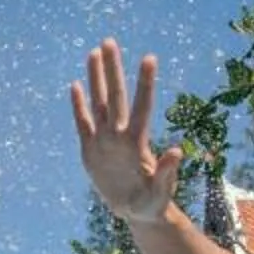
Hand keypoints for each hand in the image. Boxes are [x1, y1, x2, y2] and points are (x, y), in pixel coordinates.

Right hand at [68, 39, 186, 222]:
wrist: (136, 211)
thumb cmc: (152, 202)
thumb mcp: (160, 192)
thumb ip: (168, 172)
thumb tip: (178, 151)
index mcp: (137, 143)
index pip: (141, 106)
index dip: (144, 83)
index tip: (148, 58)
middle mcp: (120, 135)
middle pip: (115, 96)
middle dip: (112, 69)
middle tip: (109, 42)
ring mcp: (104, 140)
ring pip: (99, 102)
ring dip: (96, 78)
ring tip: (94, 52)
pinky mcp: (90, 150)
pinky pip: (83, 123)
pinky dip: (78, 106)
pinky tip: (75, 86)